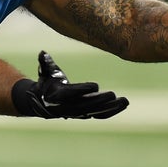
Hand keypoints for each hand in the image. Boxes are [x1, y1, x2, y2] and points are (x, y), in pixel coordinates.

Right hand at [11, 51, 128, 118]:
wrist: (45, 102)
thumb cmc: (47, 83)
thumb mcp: (45, 72)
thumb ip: (45, 62)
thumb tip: (42, 52)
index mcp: (58, 96)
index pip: (72, 94)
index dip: (83, 90)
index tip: (96, 86)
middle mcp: (69, 107)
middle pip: (87, 105)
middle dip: (100, 101)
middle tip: (113, 94)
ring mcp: (79, 112)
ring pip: (97, 112)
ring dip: (111, 107)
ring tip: (125, 101)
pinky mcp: (87, 114)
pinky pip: (101, 114)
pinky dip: (113, 110)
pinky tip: (123, 104)